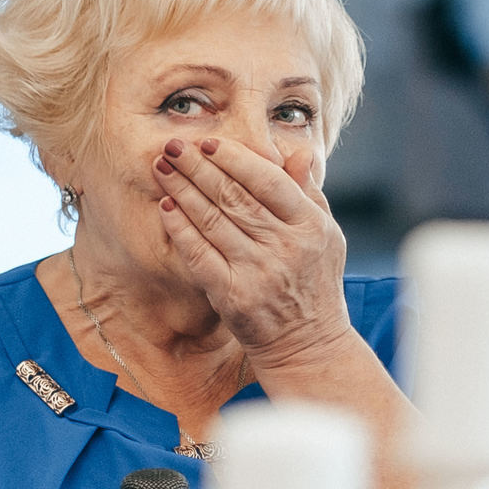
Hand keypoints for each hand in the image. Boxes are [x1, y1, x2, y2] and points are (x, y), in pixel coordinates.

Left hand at [154, 138, 351, 375]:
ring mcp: (258, 273)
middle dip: (199, 167)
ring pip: (212, 220)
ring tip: (162, 168)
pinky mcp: (233, 296)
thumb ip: (309, 193)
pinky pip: (199, 253)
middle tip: (173, 146)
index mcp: (311, 227)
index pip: (268, 181)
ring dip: (182, 190)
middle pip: (234, 197)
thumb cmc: (314, 284)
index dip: (235, 159)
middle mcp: (286, 247)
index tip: (210, 143)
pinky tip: (166, 208)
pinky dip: (180, 228)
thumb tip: (299, 152)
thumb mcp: (325, 236)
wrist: (308, 344)